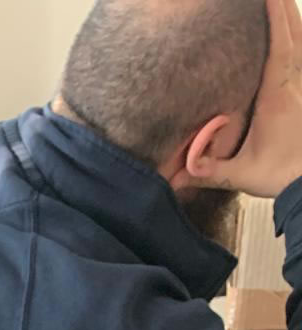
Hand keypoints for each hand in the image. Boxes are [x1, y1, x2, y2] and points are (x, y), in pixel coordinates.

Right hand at [198, 0, 301, 197]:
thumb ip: (207, 169)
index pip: (279, 45)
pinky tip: (294, 32)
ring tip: (281, 2)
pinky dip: (298, 38)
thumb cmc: (279, 177)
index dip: (274, 14)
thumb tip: (175, 172)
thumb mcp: (239, 175)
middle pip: (295, 31)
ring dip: (292, 19)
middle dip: (283, 7)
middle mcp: (296, 83)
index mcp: (277, 95)